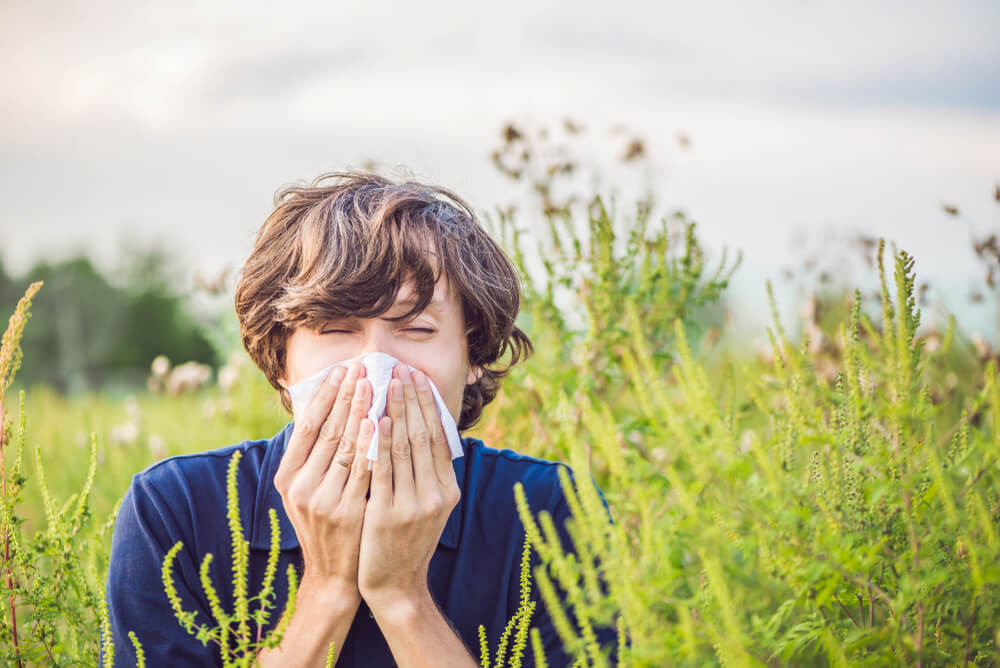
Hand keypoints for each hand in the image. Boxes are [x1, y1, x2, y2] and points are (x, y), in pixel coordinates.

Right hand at [273, 362, 373, 604]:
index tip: (342, 370)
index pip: (307, 426)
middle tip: (362, 367)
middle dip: (347, 396)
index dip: (325, 396)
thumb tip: (326, 406)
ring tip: (375, 384)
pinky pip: (364, 470)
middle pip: (328, 431)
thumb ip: (313, 455)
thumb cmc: (326, 523)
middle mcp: (300, 487)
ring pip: (346, 446)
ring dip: (362, 411)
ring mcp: (323, 500)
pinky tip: (382, 422)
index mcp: (287, 477)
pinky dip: (373, 444)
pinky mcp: (347, 512)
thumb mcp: (307, 490)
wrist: (335, 574)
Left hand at [357, 364, 460, 609]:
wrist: (394, 585)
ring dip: (396, 411)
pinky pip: (384, 470)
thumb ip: (426, 473)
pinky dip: (381, 442)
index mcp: (447, 490)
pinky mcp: (388, 514)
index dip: (427, 404)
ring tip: (387, 383)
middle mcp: (436, 495)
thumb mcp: (426, 507)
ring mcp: (414, 505)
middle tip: (401, 369)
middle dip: (411, 399)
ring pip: (405, 447)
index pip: (438, 436)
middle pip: (423, 435)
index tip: (417, 377)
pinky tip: (377, 419)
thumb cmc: (405, 540)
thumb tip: (421, 431)